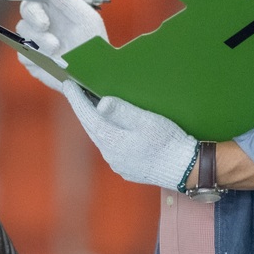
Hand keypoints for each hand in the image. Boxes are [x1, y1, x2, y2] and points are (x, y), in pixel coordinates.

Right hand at [17, 0, 107, 59]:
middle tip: (45, 25)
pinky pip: (23, 53)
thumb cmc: (94, 45)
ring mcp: (35, 39)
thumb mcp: (85, 18)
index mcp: (56, 6)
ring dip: (38, 39)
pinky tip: (51, 61)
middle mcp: (44, 20)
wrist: (93, 75)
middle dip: (33, 15)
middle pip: (26, 7)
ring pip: (22, 31)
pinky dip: (35, 56)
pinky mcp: (31, 58)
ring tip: (57, 48)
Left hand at [63, 85, 196, 189]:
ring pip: (101, 138)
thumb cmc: (168, 142)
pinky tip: (114, 129)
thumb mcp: (146, 121)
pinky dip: (109, 135)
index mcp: (111, 140)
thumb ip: (122, 111)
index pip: (87, 115)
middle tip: (77, 91)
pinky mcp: (127, 169)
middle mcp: (109, 154)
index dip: (76, 99)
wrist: (185, 169)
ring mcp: (117, 163)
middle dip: (83, 109)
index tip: (68, 84)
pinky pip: (112, 148)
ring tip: (94, 107)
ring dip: (97, 123)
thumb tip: (101, 103)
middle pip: (91, 127)